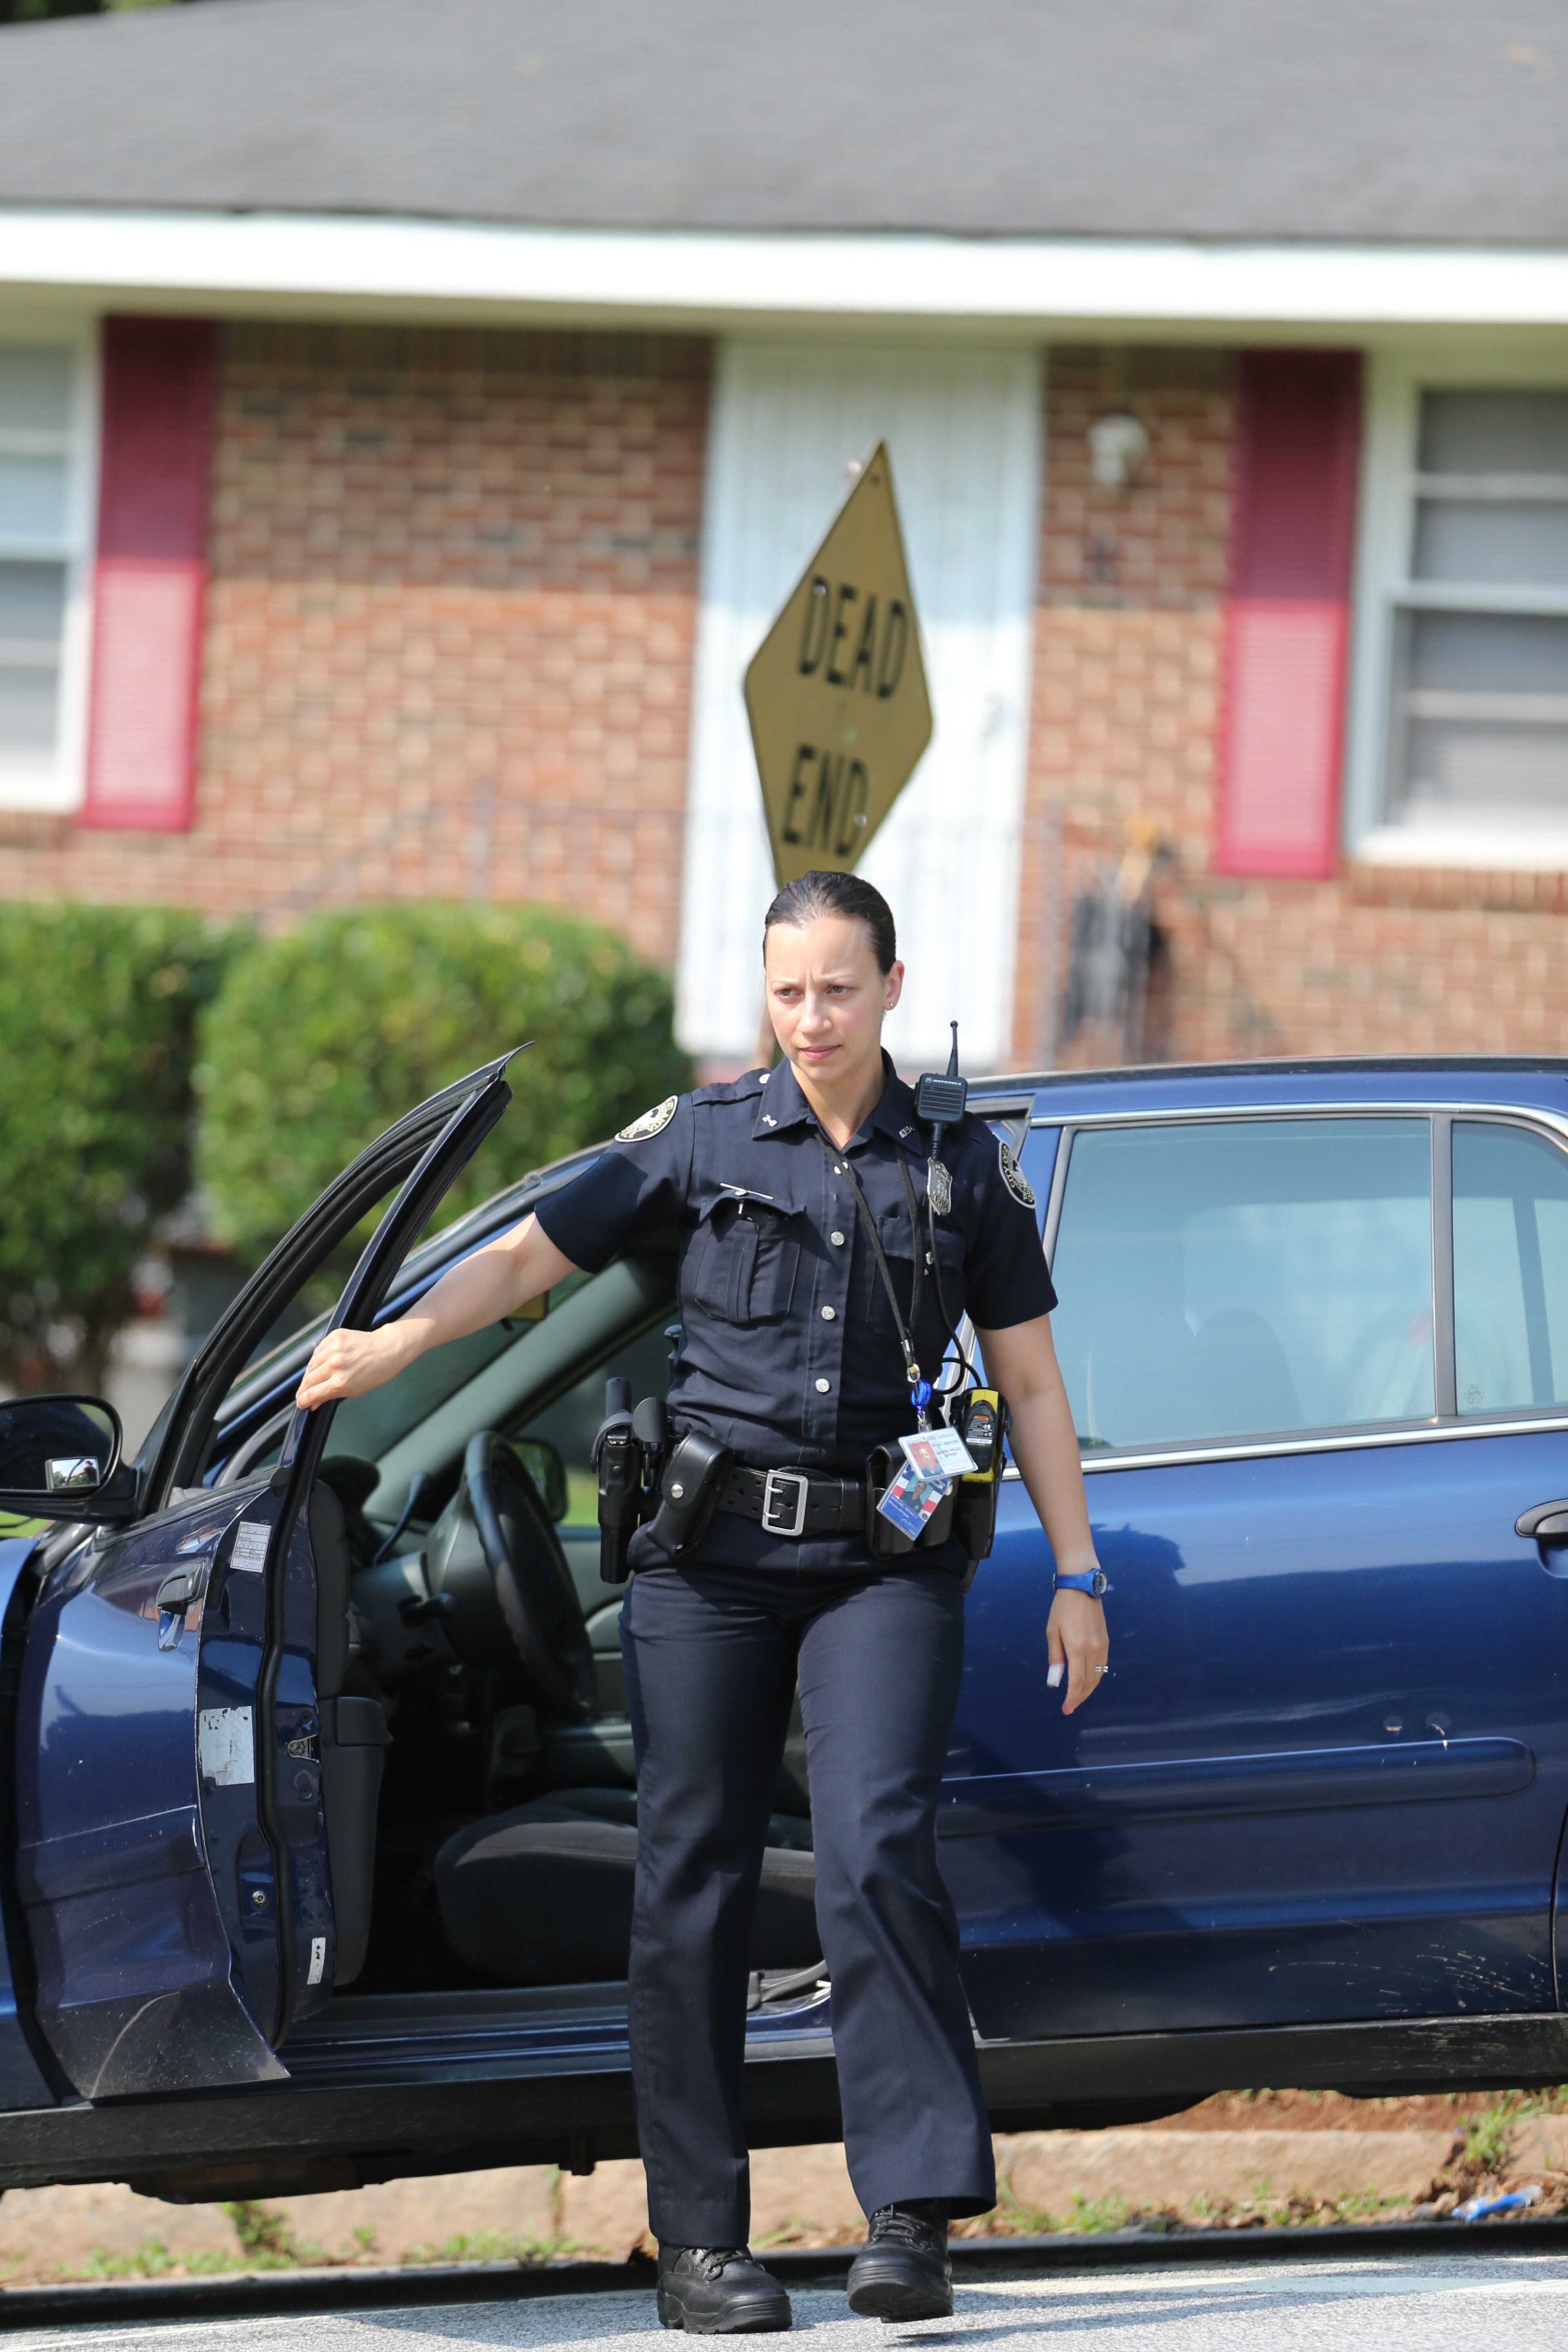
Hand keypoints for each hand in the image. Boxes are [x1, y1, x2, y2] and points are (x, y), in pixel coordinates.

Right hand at [295, 1322, 412, 1410]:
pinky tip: (319, 1365)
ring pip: (311, 1365)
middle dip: (304, 1389)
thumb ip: (331, 1395)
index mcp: (341, 1382)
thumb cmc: (377, 1371)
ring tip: (311, 1379)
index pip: (312, 1394)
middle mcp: (335, 1365)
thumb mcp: (355, 1390)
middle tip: (303, 1393)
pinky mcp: (334, 1337)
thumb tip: (314, 1402)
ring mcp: (334, 1349)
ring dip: (309, 1374)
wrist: (388, 1348)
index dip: (303, 1400)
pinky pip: (317, 1351)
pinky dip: (316, 1359)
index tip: (300, 1402)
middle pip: (308, 1380)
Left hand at [1046, 1586, 1108, 1713]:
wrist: (1082, 1588)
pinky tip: (1087, 1680)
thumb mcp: (1052, 1632)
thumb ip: (1055, 1658)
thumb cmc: (1062, 1609)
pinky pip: (1102, 1666)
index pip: (1077, 1682)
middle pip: (1089, 1682)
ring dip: (1088, 1689)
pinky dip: (1095, 1677)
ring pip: (1098, 1676)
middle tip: (1070, 1706)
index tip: (1066, 1709)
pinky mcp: (1106, 1641)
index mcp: (1078, 1648)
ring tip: (1077, 1696)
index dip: (1072, 1698)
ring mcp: (1102, 1646)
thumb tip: (1055, 1680)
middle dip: (1079, 1697)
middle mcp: (1093, 1650)